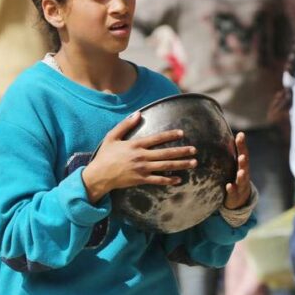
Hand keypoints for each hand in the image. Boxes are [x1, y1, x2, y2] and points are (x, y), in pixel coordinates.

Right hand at [82, 112, 197, 202]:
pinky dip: (169, 180)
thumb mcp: (112, 136)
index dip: (170, 135)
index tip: (182, 133)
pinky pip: (158, 180)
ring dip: (181, 164)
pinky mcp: (141, 180)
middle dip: (182, 151)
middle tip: (194, 150)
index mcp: (136, 145)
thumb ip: (125, 125)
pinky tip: (179, 179)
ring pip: (165, 166)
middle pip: (166, 153)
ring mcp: (142, 169)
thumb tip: (138, 113)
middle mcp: (142, 156)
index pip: (157, 138)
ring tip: (193, 163)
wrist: (99, 175)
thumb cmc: (105, 155)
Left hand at [223, 132, 252, 209]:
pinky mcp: (235, 195)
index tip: (240, 135)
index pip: (243, 153)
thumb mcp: (235, 166)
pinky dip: (232, 189)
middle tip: (242, 155)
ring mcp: (241, 185)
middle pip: (245, 166)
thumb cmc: (236, 178)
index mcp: (242, 166)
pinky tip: (229, 186)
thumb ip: (233, 152)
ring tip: (241, 172)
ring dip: (241, 176)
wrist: (240, 199)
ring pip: (242, 180)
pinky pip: (234, 192)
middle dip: (244, 160)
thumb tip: (231, 135)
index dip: (242, 145)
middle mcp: (244, 174)